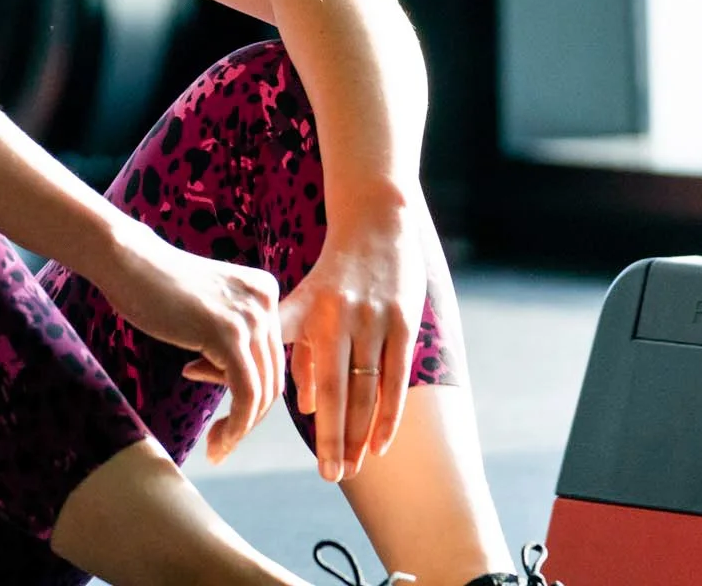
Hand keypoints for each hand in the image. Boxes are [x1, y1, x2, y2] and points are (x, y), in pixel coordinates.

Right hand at [92, 221, 284, 465]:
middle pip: (272, 377)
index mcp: (265, 291)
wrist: (128, 261)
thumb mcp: (208, 310)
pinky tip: (215, 441)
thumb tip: (238, 384)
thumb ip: (231, 338)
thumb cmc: (155, 287)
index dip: (250, 393)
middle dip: (249, 417)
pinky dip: (236, 426)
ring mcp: (250, 315)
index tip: (226, 419)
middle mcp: (265, 301)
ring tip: (216, 447)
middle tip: (221, 442)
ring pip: (262, 392)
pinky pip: (245, 393)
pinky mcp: (228, 333)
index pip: (270, 358)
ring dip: (241, 428)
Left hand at [278, 209, 425, 482]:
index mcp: (314, 318)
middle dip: (341, 439)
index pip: (318, 384)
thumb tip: (306, 408)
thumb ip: (297, 353)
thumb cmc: (331, 274)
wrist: (372, 224)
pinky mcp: (404, 320)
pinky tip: (384, 440)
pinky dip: (392, 410)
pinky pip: (399, 375)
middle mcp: (345, 321)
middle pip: (345, 393)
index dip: (321, 428)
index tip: (320, 466)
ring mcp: (377, 321)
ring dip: (367, 432)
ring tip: (360, 465)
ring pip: (373, 389)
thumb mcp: (303, 305)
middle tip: (337, 477)